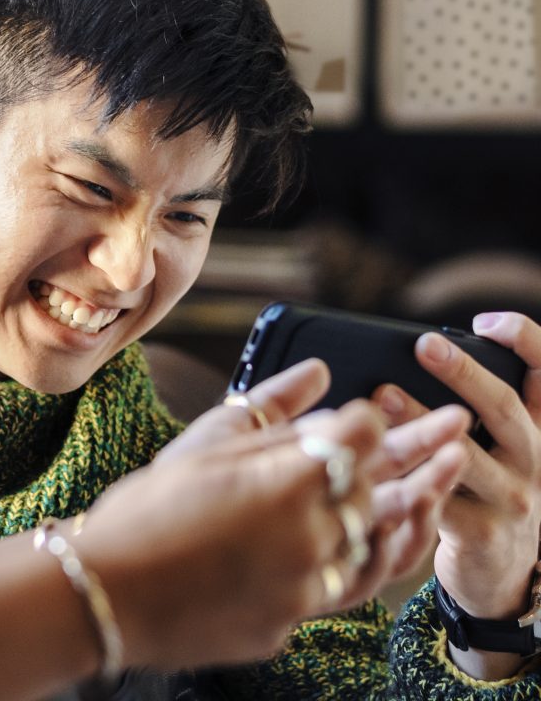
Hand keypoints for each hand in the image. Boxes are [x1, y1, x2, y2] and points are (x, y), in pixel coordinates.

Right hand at [159, 359, 468, 603]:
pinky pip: (349, 588)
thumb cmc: (148, 508)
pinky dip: (371, 559)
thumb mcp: (206, 442)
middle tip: (445, 428)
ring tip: (433, 483)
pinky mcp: (294, 622)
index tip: (370, 408)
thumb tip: (318, 371)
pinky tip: (380, 538)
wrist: (112, 592)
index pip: (358, 436)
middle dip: (409, 453)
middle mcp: (306, 536)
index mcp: (284, 480)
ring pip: (379, 545)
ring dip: (409, 509)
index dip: (369, 416)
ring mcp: (305, 587)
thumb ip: (270, 404)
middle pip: (378, 488)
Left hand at [374, 312, 540, 678]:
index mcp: (537, 429)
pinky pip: (441, 501)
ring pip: (466, 453)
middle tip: (425, 345)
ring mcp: (514, 498)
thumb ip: (482, 406)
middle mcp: (535, 459)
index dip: (523, 342)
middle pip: (504, 407)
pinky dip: (407, 476)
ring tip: (383, 394)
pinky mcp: (483, 533)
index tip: (486, 322)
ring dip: (421, 420)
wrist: (505, 575)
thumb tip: (428, 349)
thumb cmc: (488, 492)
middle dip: (464, 372)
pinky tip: (374, 457)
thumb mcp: (501, 447)